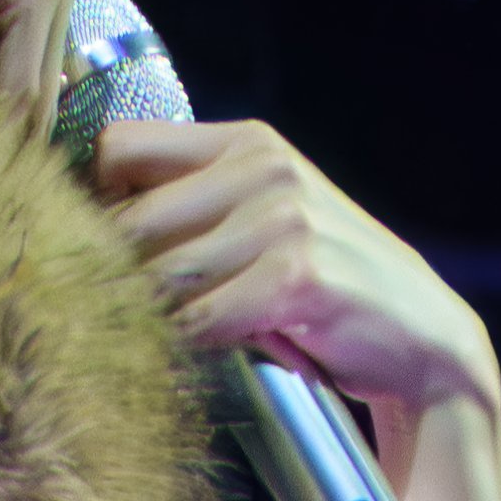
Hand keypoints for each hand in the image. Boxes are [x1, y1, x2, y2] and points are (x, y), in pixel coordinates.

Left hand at [93, 115, 500, 422]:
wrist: (415, 333)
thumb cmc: (319, 287)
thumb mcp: (258, 222)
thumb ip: (191, 210)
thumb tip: (85, 232)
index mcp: (244, 142)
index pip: (118, 146)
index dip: (92, 201)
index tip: (99, 250)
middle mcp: (261, 167)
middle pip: (127, 220)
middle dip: (113, 279)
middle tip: (117, 319)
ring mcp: (280, 218)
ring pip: (158, 277)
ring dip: (149, 321)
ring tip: (157, 342)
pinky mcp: (293, 276)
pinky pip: (197, 321)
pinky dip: (186, 349)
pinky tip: (196, 358)